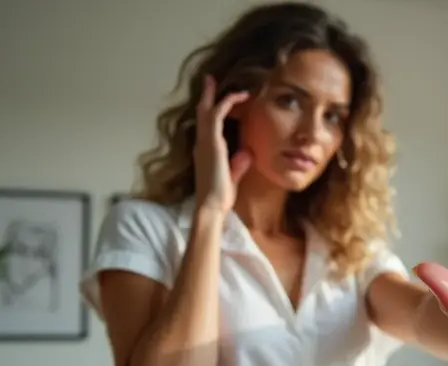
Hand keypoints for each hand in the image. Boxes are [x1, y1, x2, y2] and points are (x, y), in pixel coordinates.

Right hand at [193, 75, 252, 213]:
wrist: (212, 205)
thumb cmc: (220, 196)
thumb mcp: (232, 177)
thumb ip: (238, 164)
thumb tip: (246, 153)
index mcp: (205, 150)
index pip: (206, 125)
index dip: (210, 111)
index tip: (217, 101)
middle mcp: (202, 143)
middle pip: (201, 113)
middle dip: (205, 95)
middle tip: (209, 80)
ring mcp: (204, 141)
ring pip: (206, 109)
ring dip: (212, 94)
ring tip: (216, 80)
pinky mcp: (212, 141)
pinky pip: (217, 113)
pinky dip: (227, 102)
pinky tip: (240, 96)